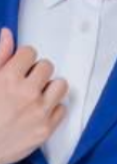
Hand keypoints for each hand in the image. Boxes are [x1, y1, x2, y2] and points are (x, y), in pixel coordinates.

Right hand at [0, 28, 68, 163]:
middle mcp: (26, 94)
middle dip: (35, 72)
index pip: (29, 52)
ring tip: (33, 96)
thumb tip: (7, 34)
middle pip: (47, 66)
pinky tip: (36, 112)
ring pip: (60, 85)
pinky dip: (51, 109)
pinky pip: (62, 108)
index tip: (16, 68)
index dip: (21, 60)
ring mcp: (38, 112)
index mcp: (8, 79)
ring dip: (48, 88)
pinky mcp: (45, 130)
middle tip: (23, 84)